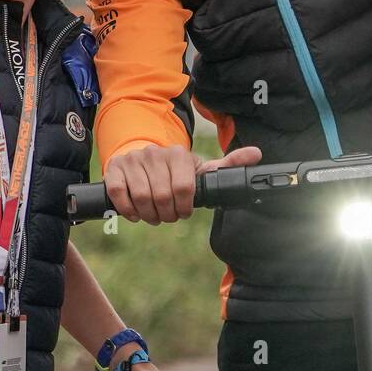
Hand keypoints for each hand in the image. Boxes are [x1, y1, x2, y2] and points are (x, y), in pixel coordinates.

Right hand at [102, 144, 262, 223]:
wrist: (141, 156)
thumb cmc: (174, 170)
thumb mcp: (200, 168)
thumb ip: (227, 165)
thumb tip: (256, 154)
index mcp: (178, 154)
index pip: (184, 188)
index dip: (184, 208)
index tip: (183, 212)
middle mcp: (155, 154)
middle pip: (162, 196)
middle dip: (166, 214)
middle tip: (167, 217)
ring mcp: (133, 160)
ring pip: (141, 196)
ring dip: (148, 214)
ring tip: (153, 215)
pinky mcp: (114, 168)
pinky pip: (118, 193)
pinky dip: (127, 209)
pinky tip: (135, 213)